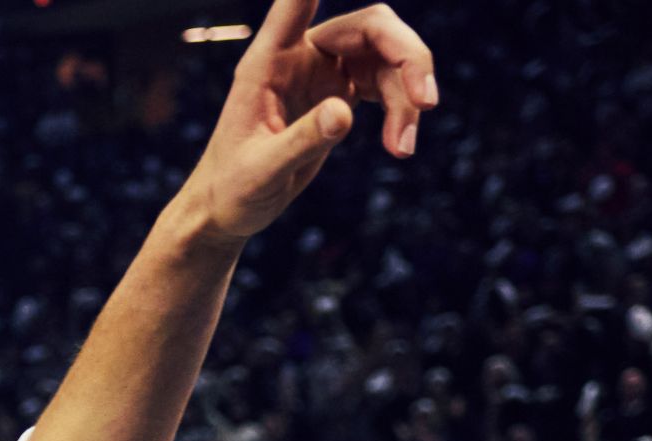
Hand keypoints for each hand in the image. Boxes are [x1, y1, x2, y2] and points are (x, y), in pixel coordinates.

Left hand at [173, 1, 435, 250]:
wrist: (226, 209)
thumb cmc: (231, 188)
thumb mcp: (262, 170)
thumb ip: (300, 140)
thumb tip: (343, 113)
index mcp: (269, 61)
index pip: (298, 0)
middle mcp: (298, 56)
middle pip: (371, 26)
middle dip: (407, 56)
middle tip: (425, 100)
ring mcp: (321, 72)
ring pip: (386, 57)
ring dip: (407, 95)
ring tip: (403, 147)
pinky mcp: (337, 93)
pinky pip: (384, 83)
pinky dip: (400, 109)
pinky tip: (399, 145)